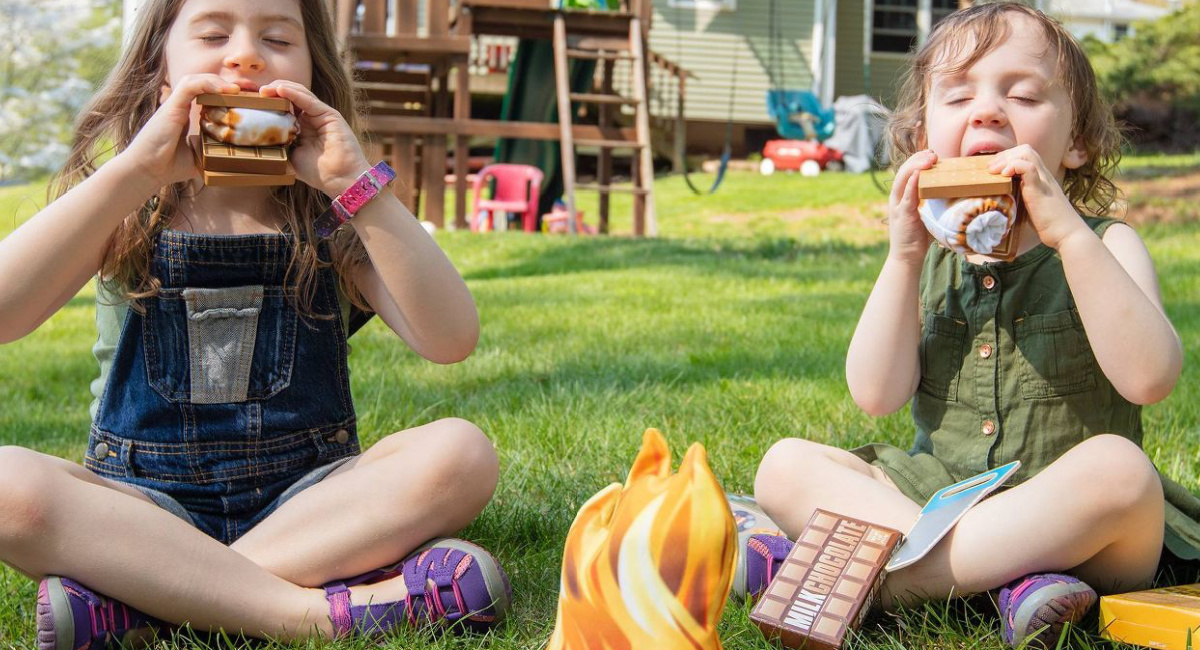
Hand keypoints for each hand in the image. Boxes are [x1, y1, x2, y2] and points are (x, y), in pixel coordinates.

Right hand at [121, 74, 240, 187]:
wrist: (146, 171)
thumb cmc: (169, 166)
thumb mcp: (200, 157)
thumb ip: (213, 151)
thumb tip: (237, 158)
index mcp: (187, 115)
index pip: (209, 95)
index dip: (228, 93)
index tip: (248, 98)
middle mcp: (181, 106)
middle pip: (206, 83)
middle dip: (229, 83)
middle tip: (251, 88)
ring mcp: (175, 104)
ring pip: (198, 79)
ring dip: (221, 80)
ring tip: (240, 88)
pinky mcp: (171, 106)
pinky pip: (190, 85)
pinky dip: (209, 84)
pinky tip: (227, 90)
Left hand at [259, 81, 370, 197]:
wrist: (340, 180)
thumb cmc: (318, 173)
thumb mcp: (290, 158)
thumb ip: (279, 147)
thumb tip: (257, 142)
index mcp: (302, 128)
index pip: (284, 107)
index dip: (269, 103)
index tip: (252, 103)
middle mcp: (312, 118)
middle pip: (290, 96)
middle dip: (272, 92)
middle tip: (256, 94)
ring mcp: (321, 115)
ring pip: (299, 93)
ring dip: (280, 88)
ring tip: (264, 90)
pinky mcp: (329, 114)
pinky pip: (309, 100)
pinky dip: (293, 93)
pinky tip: (280, 90)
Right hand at [887, 149, 936, 264]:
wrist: (907, 255)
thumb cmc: (920, 235)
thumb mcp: (928, 212)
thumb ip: (935, 200)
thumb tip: (958, 191)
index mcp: (902, 195)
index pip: (907, 170)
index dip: (918, 159)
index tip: (932, 154)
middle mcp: (897, 197)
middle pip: (904, 170)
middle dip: (918, 159)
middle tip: (933, 154)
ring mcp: (898, 205)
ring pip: (903, 179)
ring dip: (916, 166)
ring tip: (929, 159)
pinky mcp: (901, 214)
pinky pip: (905, 195)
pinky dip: (911, 183)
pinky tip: (917, 175)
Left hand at [989, 145, 1090, 249]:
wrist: (1066, 233)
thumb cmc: (1048, 223)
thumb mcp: (1031, 205)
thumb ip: (1021, 196)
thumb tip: (1001, 198)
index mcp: (1040, 177)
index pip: (1025, 154)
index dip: (1007, 157)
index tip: (994, 169)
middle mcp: (1043, 175)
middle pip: (1025, 149)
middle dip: (1004, 155)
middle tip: (991, 169)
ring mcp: (1043, 180)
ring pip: (1027, 153)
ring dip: (1006, 159)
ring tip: (994, 172)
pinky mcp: (1040, 188)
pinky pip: (1029, 167)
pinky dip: (1014, 167)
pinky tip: (1004, 176)